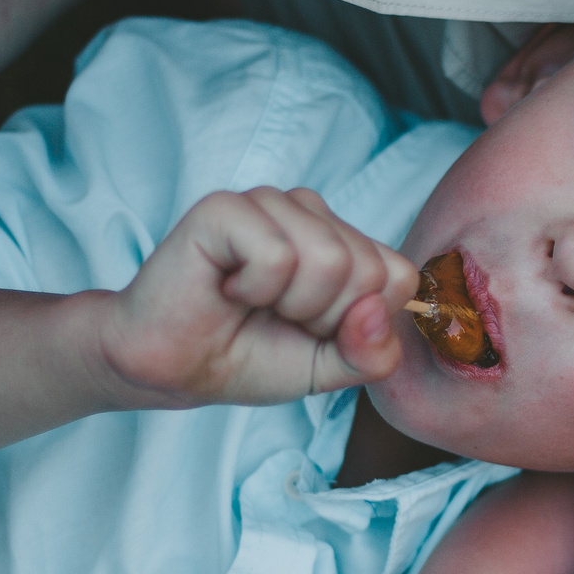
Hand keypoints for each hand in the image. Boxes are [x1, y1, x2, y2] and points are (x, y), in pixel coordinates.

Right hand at [101, 187, 418, 408]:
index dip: (361, 323)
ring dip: (290, 305)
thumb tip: (375, 313)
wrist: (174, 370)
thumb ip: (372, 355)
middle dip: (325, 318)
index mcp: (343, 241)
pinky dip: (254, 290)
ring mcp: (269, 203)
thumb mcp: (330, 369)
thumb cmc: (249, 357)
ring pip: (330, 259)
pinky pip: (278, 255)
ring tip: (251, 301)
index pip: (400, 276)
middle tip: (276, 317)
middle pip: (369, 270)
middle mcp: (310, 212)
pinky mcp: (227, 207)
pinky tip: (227, 288)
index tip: (314, 329)